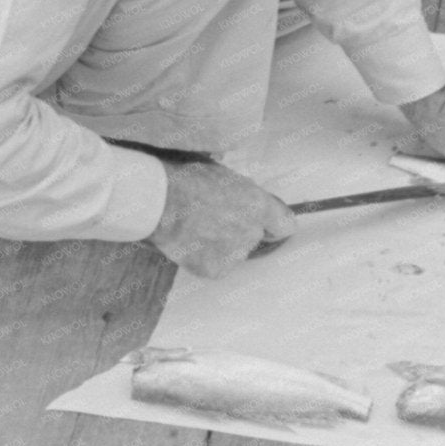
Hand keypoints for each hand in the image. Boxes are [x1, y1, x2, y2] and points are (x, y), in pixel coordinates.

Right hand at [146, 159, 295, 277]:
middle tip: (211, 218)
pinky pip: (215, 266)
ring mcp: (234, 254)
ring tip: (194, 228)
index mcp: (258, 205)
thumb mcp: (224, 175)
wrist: (158, 201)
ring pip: (233, 253)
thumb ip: (243, 193)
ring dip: (220, 245)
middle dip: (238, 230)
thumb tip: (246, 200)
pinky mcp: (215, 270)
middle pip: (254, 238)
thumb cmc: (187, 179)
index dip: (275, 223)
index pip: (286, 225)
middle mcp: (252, 232)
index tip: (266, 223)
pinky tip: (188, 242)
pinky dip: (203, 258)